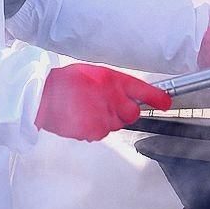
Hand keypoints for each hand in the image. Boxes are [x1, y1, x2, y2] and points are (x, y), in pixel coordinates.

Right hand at [34, 64, 170, 140]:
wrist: (43, 95)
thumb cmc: (67, 82)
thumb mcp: (96, 75)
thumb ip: (115, 86)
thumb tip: (130, 98)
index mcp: (114, 80)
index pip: (143, 90)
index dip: (157, 98)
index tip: (166, 103)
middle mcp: (113, 98)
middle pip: (132, 114)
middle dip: (122, 112)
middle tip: (105, 105)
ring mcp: (104, 116)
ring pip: (115, 125)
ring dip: (105, 120)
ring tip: (86, 108)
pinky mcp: (94, 130)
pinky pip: (100, 133)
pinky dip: (92, 128)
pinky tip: (80, 117)